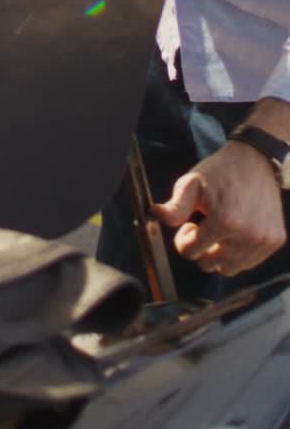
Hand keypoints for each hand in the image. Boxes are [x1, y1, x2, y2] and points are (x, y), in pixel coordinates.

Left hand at [154, 140, 286, 276]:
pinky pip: (248, 263)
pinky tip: (235, 231)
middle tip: (203, 227)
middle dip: (200, 249)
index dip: (184, 239)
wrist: (255, 160)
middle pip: (209, 265)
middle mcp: (247, 235)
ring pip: (229, 269)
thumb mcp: (191, 183)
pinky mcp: (275, 240)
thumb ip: (174, 206)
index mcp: (225, 220)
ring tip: (219, 229)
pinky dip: (237, 253)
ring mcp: (264, 240)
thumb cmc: (219, 171)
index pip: (191, 252)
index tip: (190, 224)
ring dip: (219, 254)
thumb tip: (154, 213)